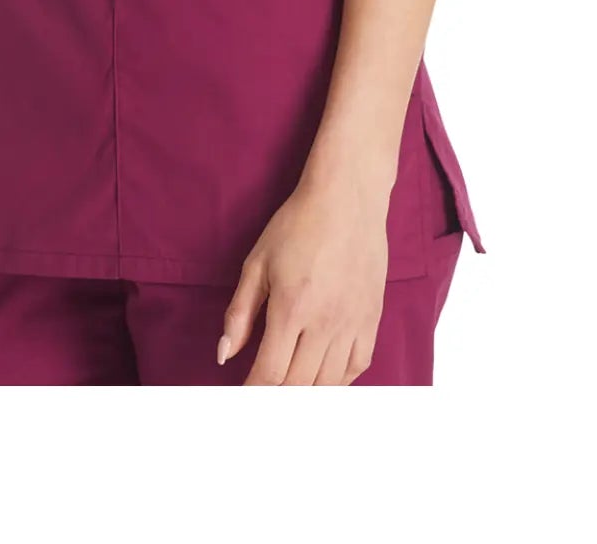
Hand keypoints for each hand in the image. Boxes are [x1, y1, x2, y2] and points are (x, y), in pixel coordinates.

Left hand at [217, 174, 388, 383]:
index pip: (269, 374)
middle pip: (298, 386)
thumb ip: (240, 313)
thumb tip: (224, 356)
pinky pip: (358, 367)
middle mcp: (325, 323)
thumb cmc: (298, 225)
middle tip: (262, 398)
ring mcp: (352, 323)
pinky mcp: (372, 318)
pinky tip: (323, 380)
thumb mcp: (257, 262)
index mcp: (291, 308)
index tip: (242, 398)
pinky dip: (338, 383)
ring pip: (329, 385)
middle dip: (276, 398)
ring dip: (306, 395)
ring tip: (289, 393)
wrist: (347, 198)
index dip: (252, 394)